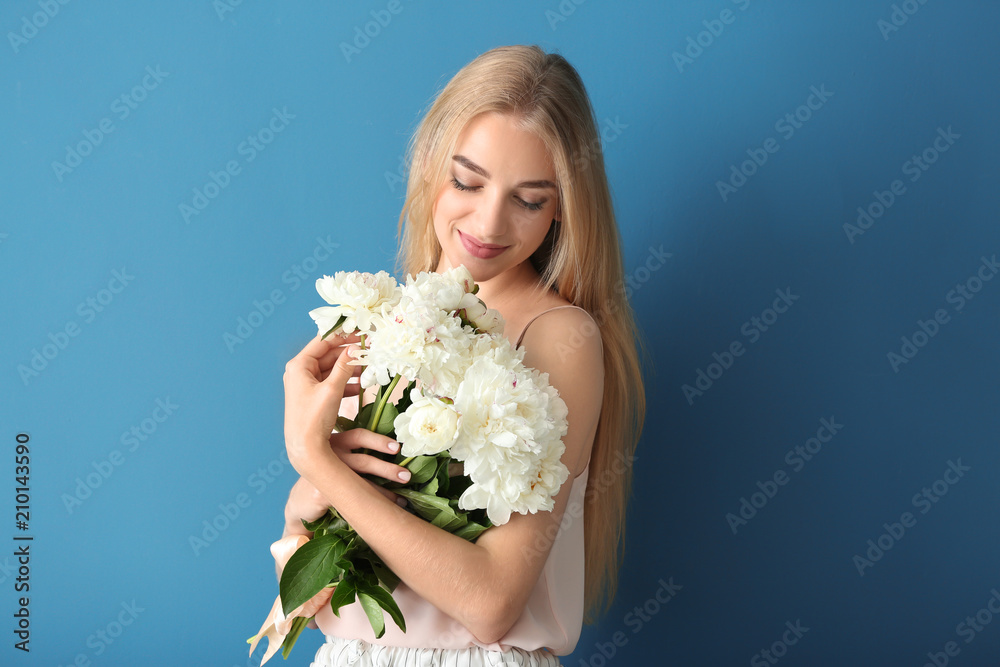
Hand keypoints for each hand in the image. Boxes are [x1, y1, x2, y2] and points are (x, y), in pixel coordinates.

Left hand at [282, 332, 360, 473]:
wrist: (305, 448)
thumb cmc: (314, 417)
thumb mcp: (332, 389)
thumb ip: (344, 366)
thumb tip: (356, 348)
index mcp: (299, 365)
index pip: (322, 341)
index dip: (342, 336)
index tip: (360, 333)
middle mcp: (300, 372)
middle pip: (328, 355)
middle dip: (349, 354)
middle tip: (369, 350)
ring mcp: (307, 384)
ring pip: (332, 369)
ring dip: (349, 369)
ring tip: (368, 368)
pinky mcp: (314, 396)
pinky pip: (332, 383)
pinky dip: (346, 382)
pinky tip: (360, 386)